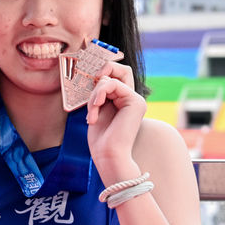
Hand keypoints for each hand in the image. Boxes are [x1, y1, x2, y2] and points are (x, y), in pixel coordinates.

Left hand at [85, 52, 146, 179]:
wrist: (108, 155)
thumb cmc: (101, 139)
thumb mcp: (97, 110)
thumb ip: (100, 92)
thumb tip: (99, 76)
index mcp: (124, 101)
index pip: (116, 75)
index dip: (103, 72)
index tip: (89, 83)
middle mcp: (132, 99)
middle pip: (120, 69)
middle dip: (102, 73)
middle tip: (92, 85)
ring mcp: (136, 100)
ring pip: (111, 78)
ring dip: (95, 94)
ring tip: (92, 113)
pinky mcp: (136, 101)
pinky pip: (112, 84)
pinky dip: (98, 94)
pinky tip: (95, 109)